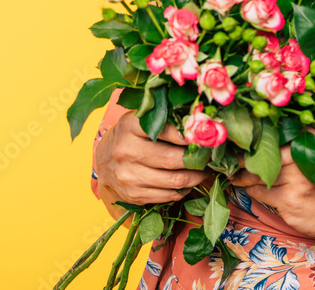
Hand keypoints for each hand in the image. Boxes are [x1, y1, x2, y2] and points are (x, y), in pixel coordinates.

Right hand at [93, 110, 209, 217]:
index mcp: (129, 126)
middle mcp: (126, 151)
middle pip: (173, 159)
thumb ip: (165, 119)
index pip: (164, 130)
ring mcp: (128, 175)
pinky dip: (183, 190)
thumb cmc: (131, 135)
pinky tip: (188, 182)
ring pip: (175, 181)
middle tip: (210, 157)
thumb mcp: (141, 120)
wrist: (104, 160)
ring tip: (204, 171)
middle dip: (197, 160)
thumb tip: (199, 125)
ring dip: (196, 177)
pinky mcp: (133, 195)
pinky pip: (168, 195)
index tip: (204, 138)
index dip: (188, 136)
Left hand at [230, 129, 314, 244]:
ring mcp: (297, 180)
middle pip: (262, 153)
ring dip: (245, 176)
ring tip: (237, 174)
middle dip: (244, 158)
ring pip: (257, 173)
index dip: (253, 137)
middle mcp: (305, 155)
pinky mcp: (290, 202)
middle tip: (230, 160)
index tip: (237, 138)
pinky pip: (260, 192)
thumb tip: (259, 136)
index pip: (273, 132)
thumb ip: (299, 139)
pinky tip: (253, 188)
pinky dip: (253, 190)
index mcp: (314, 137)